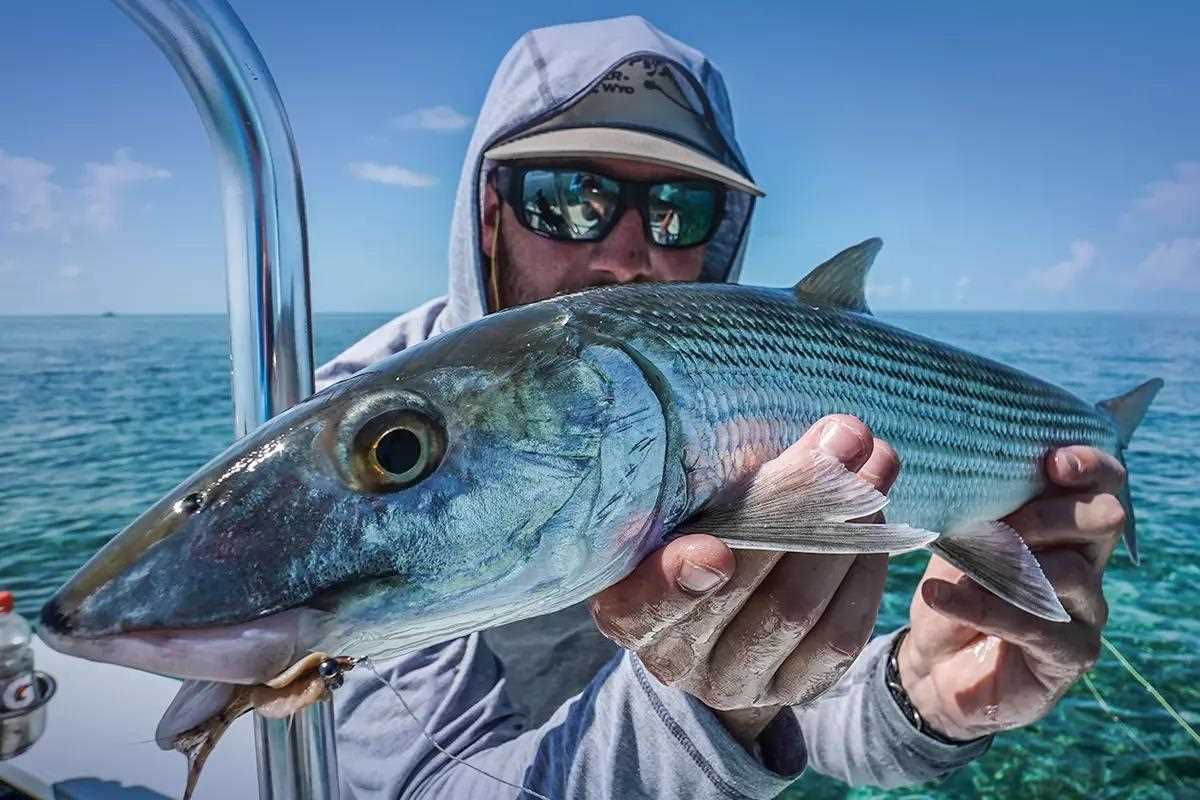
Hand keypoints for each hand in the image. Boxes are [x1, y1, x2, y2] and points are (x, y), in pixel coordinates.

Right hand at [588, 415, 898, 750]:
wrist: (715, 618)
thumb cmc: (691, 532)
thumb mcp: (678, 507)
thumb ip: (717, 479)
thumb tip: (821, 434)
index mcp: (626, 608)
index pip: (643, 603)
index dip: (675, 581)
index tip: (714, 551)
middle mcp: (675, 657)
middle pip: (738, 590)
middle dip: (797, 507)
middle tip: (841, 440)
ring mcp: (736, 681)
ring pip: (794, 610)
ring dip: (844, 531)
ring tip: (871, 467)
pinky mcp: (794, 688)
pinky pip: (839, 636)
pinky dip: (863, 571)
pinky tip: (876, 523)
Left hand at [900, 446, 1125, 739]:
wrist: (934, 664)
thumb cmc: (953, 589)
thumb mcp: (959, 539)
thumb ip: (979, 508)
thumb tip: (970, 471)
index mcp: (1064, 523)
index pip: (1103, 482)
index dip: (1088, 466)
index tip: (1053, 462)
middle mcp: (1087, 562)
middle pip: (1102, 519)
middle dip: (1050, 513)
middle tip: (1003, 524)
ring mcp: (1087, 611)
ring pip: (1072, 573)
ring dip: (1009, 564)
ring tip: (957, 565)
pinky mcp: (1073, 654)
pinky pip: (1037, 624)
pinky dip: (983, 606)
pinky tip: (938, 595)